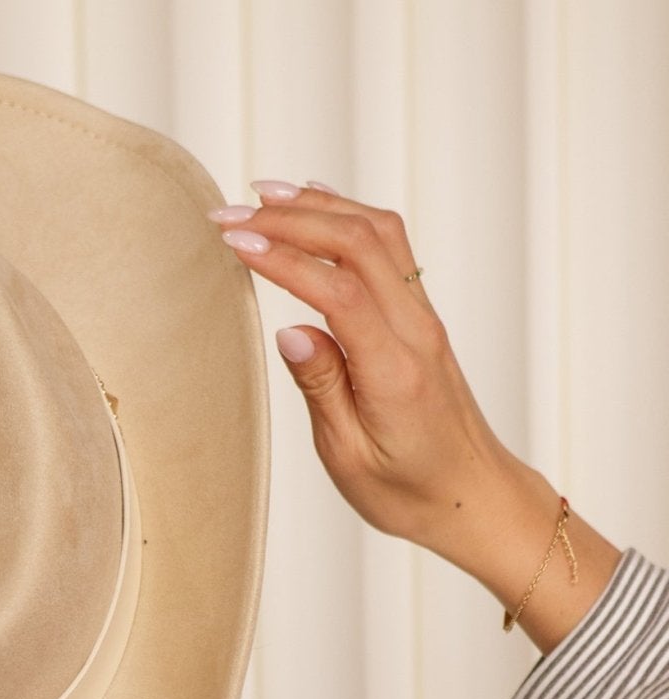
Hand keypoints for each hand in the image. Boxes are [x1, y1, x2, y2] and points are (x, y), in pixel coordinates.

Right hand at [212, 182, 621, 652]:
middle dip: (291, 219)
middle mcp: (415, 331)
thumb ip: (322, 388)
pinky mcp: (420, 317)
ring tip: (263, 196)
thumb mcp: (351, 456)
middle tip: (231, 214)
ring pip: (377, 233)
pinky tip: (316, 208)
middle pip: (358, 243)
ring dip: (319, 208)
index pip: (336, 291)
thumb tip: (290, 329)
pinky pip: (389, 248)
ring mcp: (422, 318)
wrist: (473, 496)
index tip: (234, 242)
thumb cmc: (411, 491)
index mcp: (393, 371)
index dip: (283, 259)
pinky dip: (347, 218)